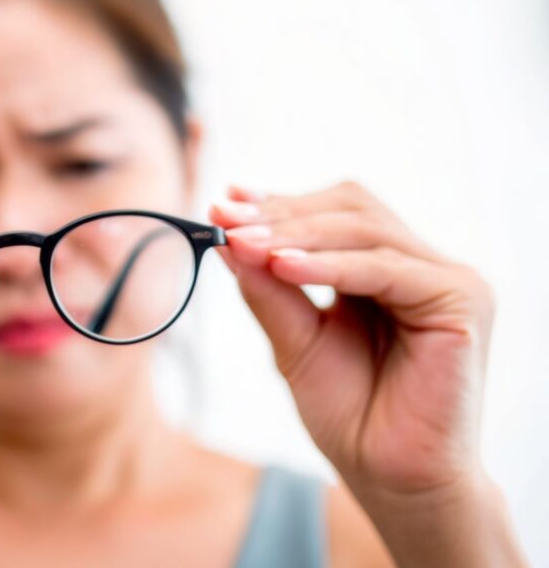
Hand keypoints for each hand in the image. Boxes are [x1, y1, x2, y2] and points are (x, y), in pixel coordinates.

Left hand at [209, 181, 527, 565]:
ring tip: (244, 243)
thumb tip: (229, 238)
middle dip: (283, 213)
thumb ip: (269, 289)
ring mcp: (446, 280)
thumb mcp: (295, 341)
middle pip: (350, 207)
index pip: (333, 213)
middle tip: (227, 219)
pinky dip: (329, 265)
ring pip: (364, 228)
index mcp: (384, 269)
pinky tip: (283, 265)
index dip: (280, 203)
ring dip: (297, 233)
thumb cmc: (349, 415)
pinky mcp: (461, 300)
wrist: (391, 479)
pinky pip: (385, 267)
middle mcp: (420, 266)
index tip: (223, 203)